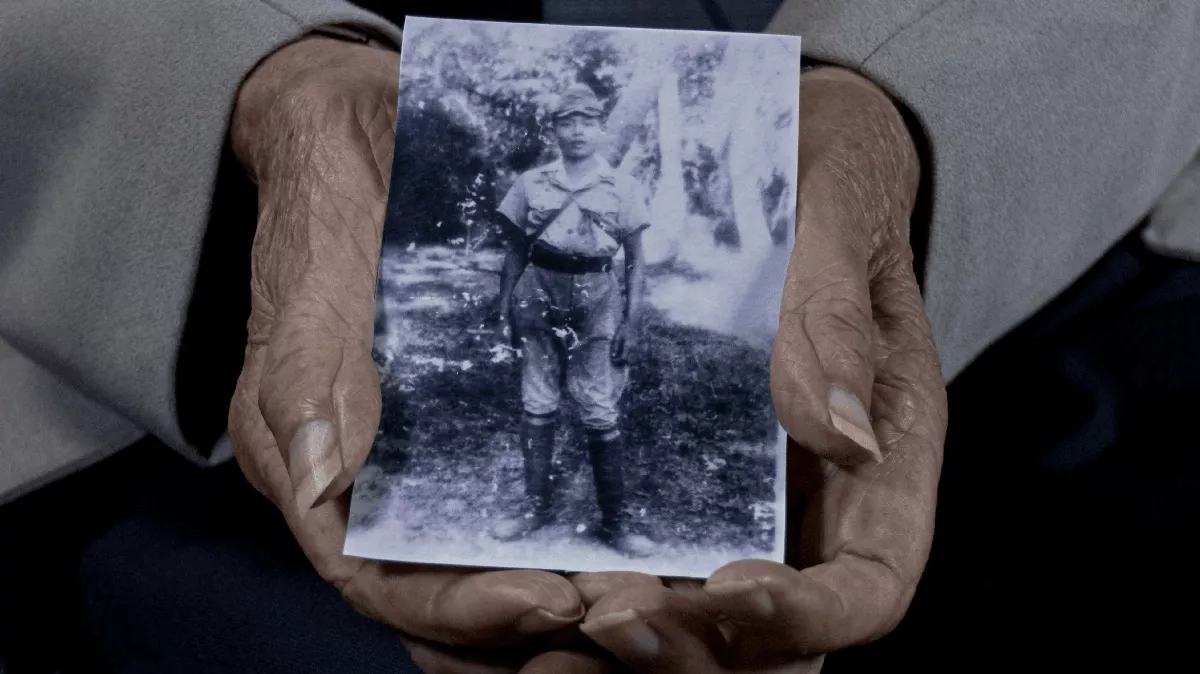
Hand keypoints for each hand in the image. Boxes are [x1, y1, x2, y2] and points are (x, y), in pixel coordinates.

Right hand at [226, 36, 584, 666]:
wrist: (362, 139)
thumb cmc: (330, 209)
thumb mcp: (316, 282)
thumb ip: (311, 380)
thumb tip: (324, 484)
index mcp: (305, 469)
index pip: (373, 578)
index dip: (457, 604)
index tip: (545, 600)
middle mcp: (357, 483)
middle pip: (428, 593)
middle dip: (511, 621)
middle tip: (608, 607)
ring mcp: (410, 460)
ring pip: (469, 564)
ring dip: (540, 593)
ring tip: (625, 591)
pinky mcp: (459, 428)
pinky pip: (504, 501)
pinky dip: (553, 533)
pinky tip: (613, 537)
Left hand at [575, 67, 947, 670]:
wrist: (771, 137)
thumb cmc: (821, 162)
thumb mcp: (838, 204)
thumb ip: (833, 311)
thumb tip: (843, 435)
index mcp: (883, 449)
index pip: (868, 582)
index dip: (804, 615)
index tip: (725, 590)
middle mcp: (814, 491)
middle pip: (776, 632)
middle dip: (699, 644)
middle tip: (607, 616)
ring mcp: (742, 487)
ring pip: (700, 611)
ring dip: (633, 637)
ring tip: (556, 622)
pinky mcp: (672, 466)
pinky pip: (641, 552)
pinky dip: (589, 584)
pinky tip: (524, 574)